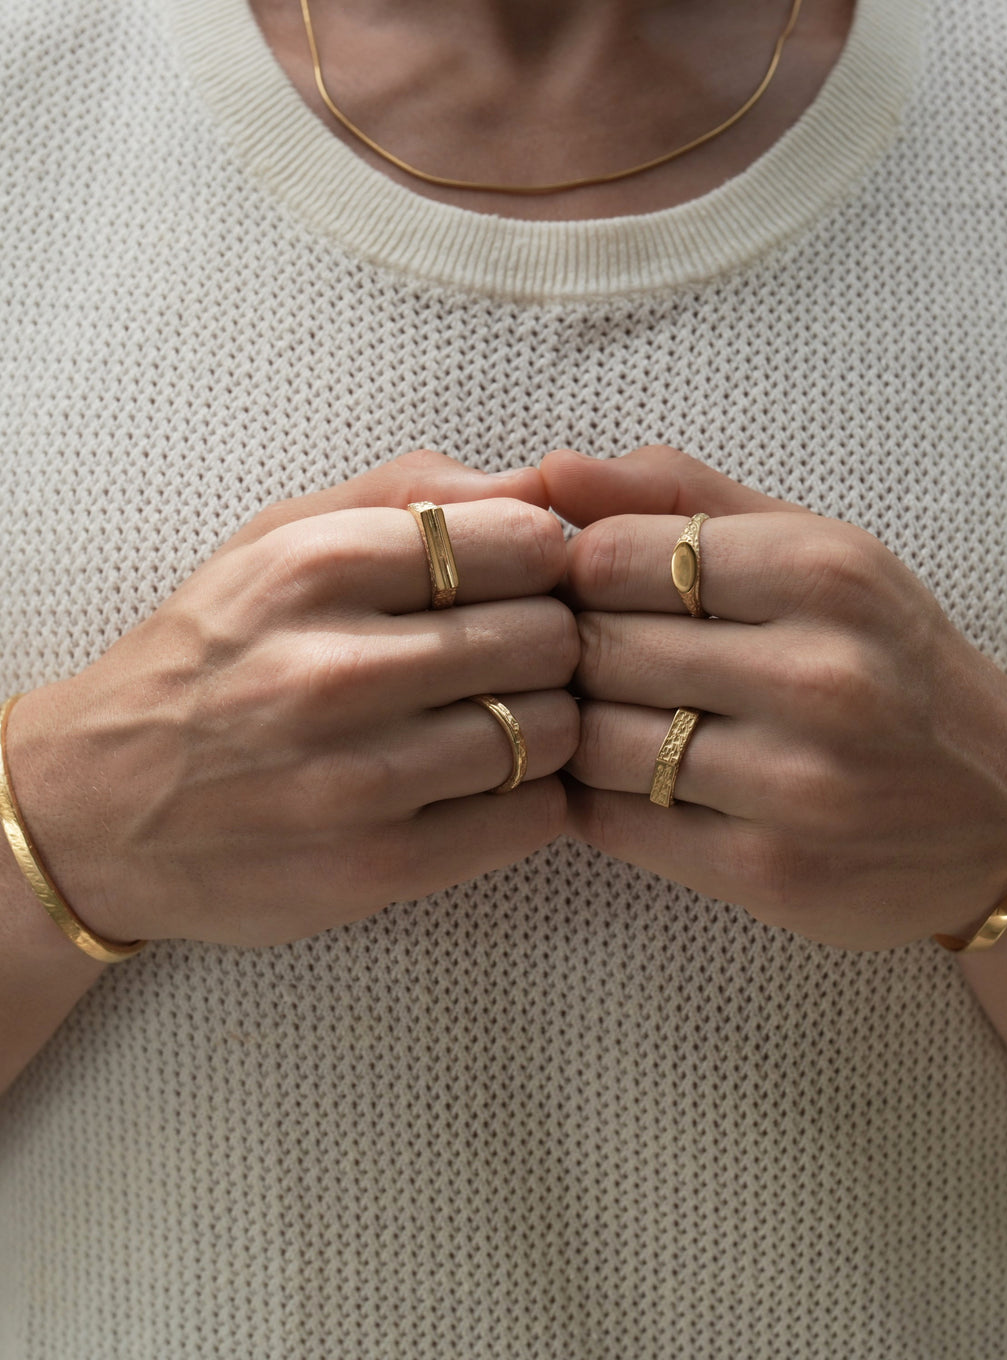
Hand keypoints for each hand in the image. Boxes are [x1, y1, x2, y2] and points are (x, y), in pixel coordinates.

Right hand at [5, 452, 578, 946]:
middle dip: (550, 644)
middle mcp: (333, 672)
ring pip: (551, 733)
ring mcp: (354, 780)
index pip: (525, 542)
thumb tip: (547, 484)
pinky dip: (532, 800)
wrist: (95, 809)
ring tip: (497, 721)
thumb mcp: (277, 541)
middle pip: (550, 638)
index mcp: (314, 568)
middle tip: (513, 659)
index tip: (520, 584)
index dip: (544, 563)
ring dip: (544, 726)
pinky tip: (488, 785)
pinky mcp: (375, 868)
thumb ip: (410, 494)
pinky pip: (531, 822)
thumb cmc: (208, 660)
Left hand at [543, 446, 1006, 951]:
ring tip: (620, 723)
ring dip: (582, 734)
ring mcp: (797, 784)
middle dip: (575, 656)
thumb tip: (547, 475)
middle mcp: (818, 676)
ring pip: (593, 743)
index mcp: (823, 573)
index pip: (609, 557)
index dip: (577, 576)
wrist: (1001, 814)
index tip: (597, 595)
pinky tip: (635, 784)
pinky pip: (614, 823)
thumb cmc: (886, 661)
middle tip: (596, 665)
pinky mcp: (771, 871)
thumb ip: (679, 498)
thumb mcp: (813, 550)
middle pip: (595, 649)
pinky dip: (599, 801)